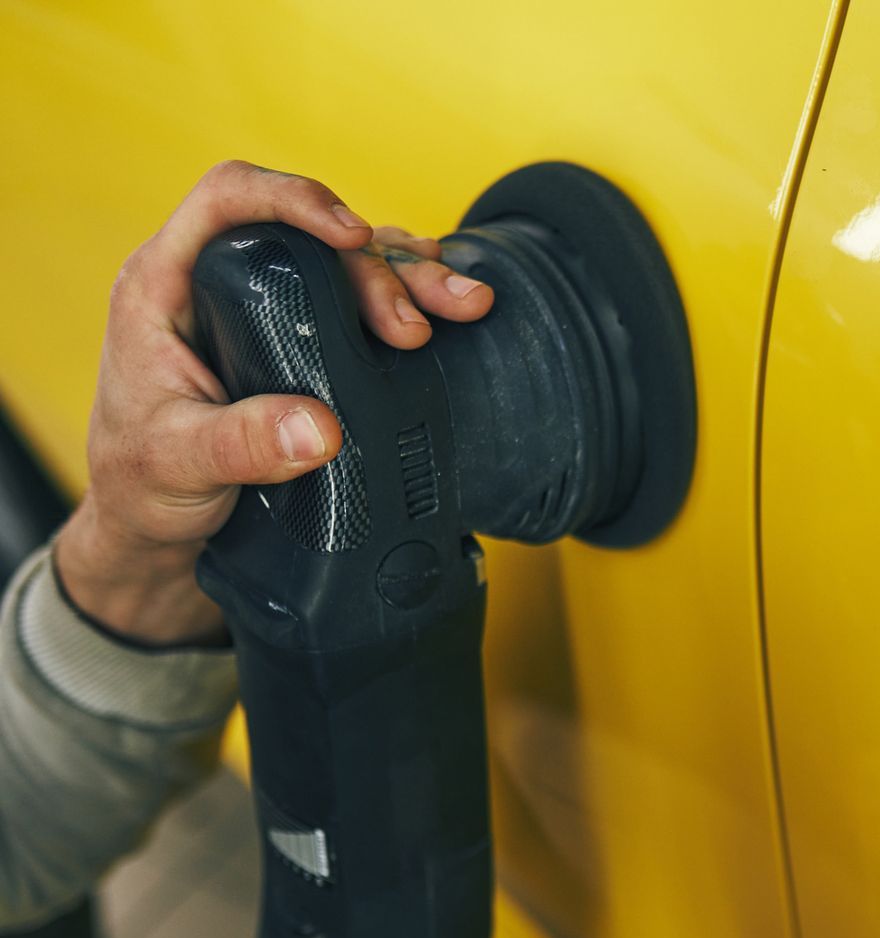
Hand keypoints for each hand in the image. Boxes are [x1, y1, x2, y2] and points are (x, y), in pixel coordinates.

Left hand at [55, 160, 494, 644]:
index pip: (228, 199)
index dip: (292, 200)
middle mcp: (220, 281)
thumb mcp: (178, 464)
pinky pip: (361, 300)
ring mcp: (265, 308)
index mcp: (168, 284)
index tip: (349, 236)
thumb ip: (241, 444)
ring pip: (348, 263)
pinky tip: (447, 311)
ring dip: (411, 276)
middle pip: (310, 236)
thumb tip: (318, 430)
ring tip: (465, 305)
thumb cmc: (143, 483)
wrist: (154, 523)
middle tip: (412, 329)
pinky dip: (411, 299)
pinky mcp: (302, 341)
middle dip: (376, 267)